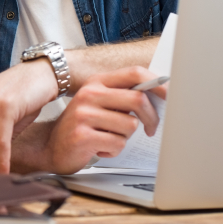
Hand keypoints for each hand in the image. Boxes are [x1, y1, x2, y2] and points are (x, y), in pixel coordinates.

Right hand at [43, 66, 167, 174]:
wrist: (51, 146)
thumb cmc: (82, 126)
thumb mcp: (99, 104)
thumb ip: (123, 97)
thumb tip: (161, 95)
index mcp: (97, 82)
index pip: (134, 73)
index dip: (158, 83)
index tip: (171, 95)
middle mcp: (89, 94)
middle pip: (138, 99)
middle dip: (152, 118)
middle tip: (151, 128)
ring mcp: (83, 114)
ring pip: (130, 126)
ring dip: (125, 138)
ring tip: (110, 138)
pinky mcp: (82, 135)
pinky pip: (117, 144)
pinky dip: (113, 150)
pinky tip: (100, 148)